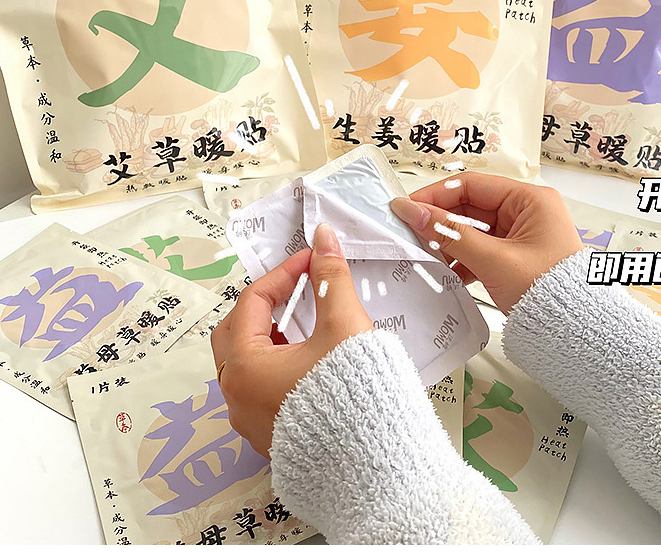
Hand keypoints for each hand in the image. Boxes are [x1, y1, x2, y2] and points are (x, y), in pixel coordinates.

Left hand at [210, 222, 372, 456]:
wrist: (377, 468)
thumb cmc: (356, 396)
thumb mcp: (344, 326)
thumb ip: (331, 278)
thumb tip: (324, 238)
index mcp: (246, 367)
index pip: (252, 302)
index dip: (284, 274)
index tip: (312, 260)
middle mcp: (237, 397)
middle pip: (236, 332)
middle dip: (266, 304)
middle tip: (298, 289)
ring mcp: (251, 422)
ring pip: (246, 363)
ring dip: (270, 335)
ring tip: (305, 322)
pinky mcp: (270, 437)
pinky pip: (260, 388)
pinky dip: (276, 363)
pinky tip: (308, 360)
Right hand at [390, 173, 581, 312]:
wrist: (574, 334)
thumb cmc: (548, 293)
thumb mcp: (494, 261)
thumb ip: (450, 234)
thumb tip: (412, 211)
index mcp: (530, 200)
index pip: (472, 185)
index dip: (437, 195)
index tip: (408, 208)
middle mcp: (527, 212)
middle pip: (470, 207)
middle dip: (440, 221)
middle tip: (410, 232)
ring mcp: (521, 235)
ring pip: (473, 230)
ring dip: (449, 242)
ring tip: (425, 254)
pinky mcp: (515, 257)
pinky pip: (480, 249)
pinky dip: (461, 258)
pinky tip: (445, 271)